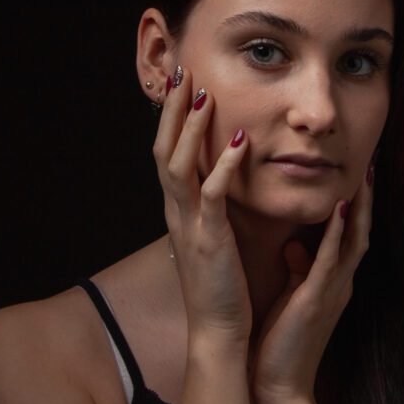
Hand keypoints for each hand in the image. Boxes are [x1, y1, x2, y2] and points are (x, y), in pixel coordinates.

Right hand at [153, 66, 252, 345]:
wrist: (219, 331)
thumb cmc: (222, 284)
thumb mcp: (214, 236)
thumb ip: (214, 205)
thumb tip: (223, 176)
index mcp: (179, 210)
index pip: (167, 153)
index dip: (171, 118)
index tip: (182, 83)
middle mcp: (176, 213)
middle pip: (163, 150)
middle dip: (171, 110)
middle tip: (182, 72)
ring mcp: (189, 226)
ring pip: (179, 166)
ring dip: (190, 130)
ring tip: (202, 96)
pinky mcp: (209, 240)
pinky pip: (212, 195)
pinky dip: (223, 166)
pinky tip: (241, 142)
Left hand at [249, 163, 373, 403]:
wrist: (279, 385)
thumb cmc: (281, 343)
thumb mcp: (292, 297)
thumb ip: (298, 270)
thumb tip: (294, 246)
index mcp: (333, 281)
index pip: (349, 235)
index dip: (356, 205)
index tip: (357, 174)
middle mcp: (340, 282)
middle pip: (360, 231)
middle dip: (366, 199)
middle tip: (370, 163)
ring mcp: (333, 290)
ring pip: (354, 241)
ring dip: (360, 208)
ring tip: (364, 176)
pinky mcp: (318, 300)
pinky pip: (332, 261)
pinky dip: (338, 233)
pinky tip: (340, 209)